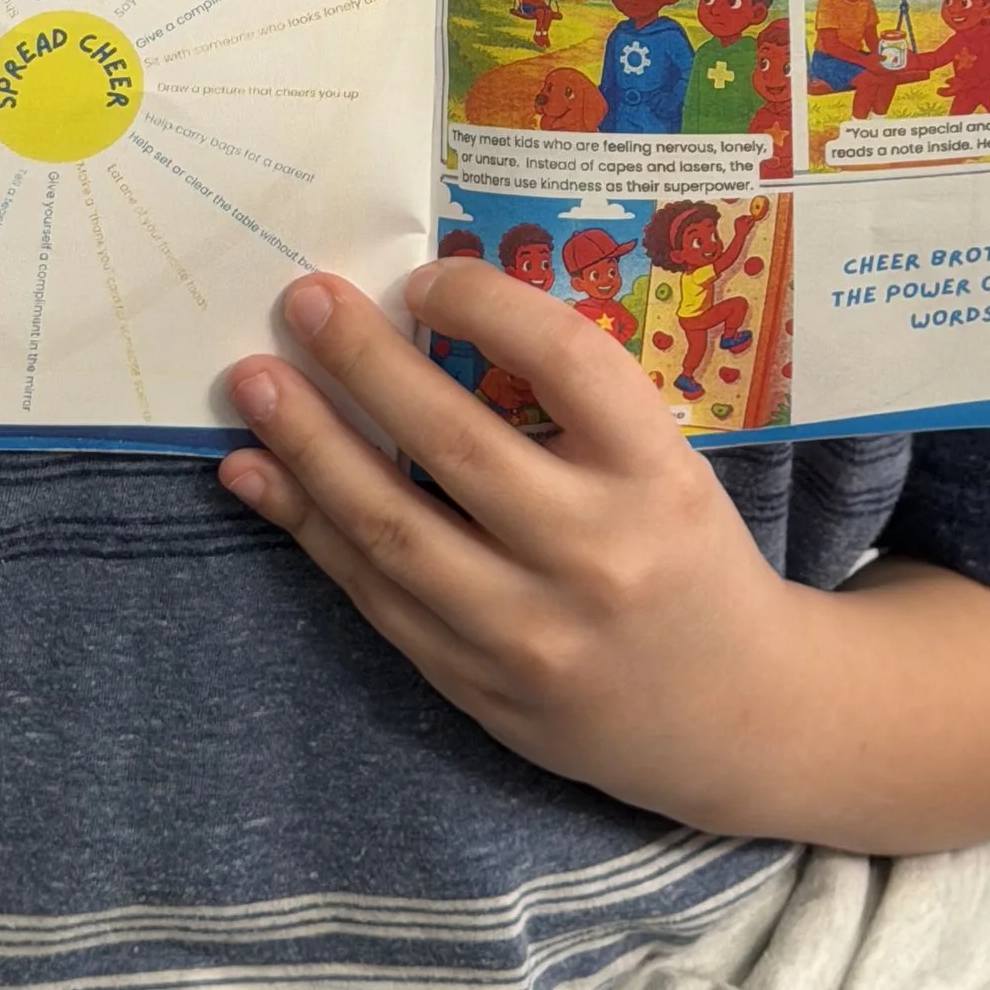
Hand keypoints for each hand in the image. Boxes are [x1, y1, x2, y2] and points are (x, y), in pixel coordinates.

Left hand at [217, 261, 796, 829]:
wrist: (736, 714)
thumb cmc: (685, 554)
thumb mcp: (667, 465)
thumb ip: (574, 407)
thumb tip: (428, 317)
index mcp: (658, 476)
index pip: (566, 361)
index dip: (485, 304)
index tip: (422, 275)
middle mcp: (596, 554)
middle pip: (455, 442)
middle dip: (363, 363)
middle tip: (300, 301)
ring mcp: (531, 632)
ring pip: (393, 528)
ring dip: (309, 447)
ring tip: (253, 384)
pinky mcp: (478, 686)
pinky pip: (374, 595)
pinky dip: (307, 528)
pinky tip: (255, 474)